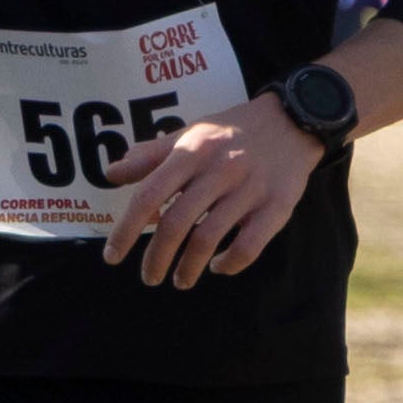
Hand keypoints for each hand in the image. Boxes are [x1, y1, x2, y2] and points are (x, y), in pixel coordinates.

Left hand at [94, 97, 319, 289]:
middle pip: (177, 223)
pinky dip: (229, 264)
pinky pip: (248, 246)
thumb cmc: (231, 132)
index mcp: (192, 151)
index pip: (149, 195)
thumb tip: (112, 174)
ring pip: (208, 239)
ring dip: (188, 268)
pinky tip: (218, 267)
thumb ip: (151, 156)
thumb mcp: (190, 134)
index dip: (126, 229)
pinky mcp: (276, 206)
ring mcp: (249, 190)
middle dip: (156, 258)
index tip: (112, 256)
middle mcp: (219, 170)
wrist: (291, 122)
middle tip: (149, 277)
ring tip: (179, 280)